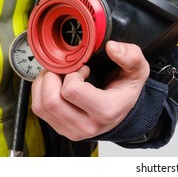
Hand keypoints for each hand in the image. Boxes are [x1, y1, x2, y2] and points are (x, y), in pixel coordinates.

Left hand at [30, 40, 148, 140]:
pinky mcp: (63, 130)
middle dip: (52, 77)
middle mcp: (88, 125)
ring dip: (43, 85)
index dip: (72, 73)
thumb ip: (131, 56)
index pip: (71, 91)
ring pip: (41, 107)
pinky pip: (40, 111)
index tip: (83, 68)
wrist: (125, 110)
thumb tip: (112, 48)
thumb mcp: (137, 70)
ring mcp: (74, 130)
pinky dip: (41, 93)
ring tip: (57, 75)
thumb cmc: (127, 90)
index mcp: (106, 110)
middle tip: (63, 68)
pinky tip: (54, 85)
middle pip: (51, 101)